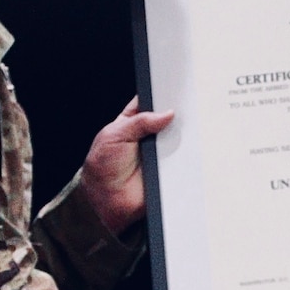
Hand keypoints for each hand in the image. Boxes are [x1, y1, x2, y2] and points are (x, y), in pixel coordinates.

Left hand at [79, 96, 173, 236]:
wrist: (107, 200)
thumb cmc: (102, 166)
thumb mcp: (114, 135)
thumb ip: (139, 122)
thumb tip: (166, 114)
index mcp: (133, 121)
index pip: (151, 102)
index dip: (162, 95)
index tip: (175, 89)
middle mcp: (149, 135)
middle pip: (169, 119)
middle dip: (177, 115)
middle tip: (182, 111)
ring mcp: (161, 152)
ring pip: (179, 138)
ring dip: (182, 136)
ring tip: (183, 133)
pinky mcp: (170, 168)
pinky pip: (183, 159)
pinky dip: (187, 156)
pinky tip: (187, 151)